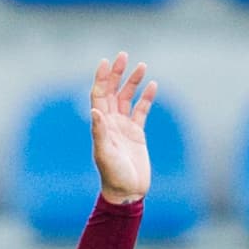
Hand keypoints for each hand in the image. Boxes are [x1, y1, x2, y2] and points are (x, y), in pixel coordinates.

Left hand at [91, 52, 155, 204]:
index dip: (102, 78)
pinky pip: (141, 110)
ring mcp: (124, 127)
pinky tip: (153, 85)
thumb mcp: (105, 154)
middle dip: (117, 73)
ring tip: (142, 66)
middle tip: (124, 56)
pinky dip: (146, 98)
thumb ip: (100, 132)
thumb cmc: (113, 175)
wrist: (127, 192)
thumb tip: (95, 110)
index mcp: (101, 124)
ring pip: (128, 98)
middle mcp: (111, 122)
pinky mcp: (137, 133)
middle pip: (112, 91)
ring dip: (133, 81)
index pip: (99, 95)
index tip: (106, 62)